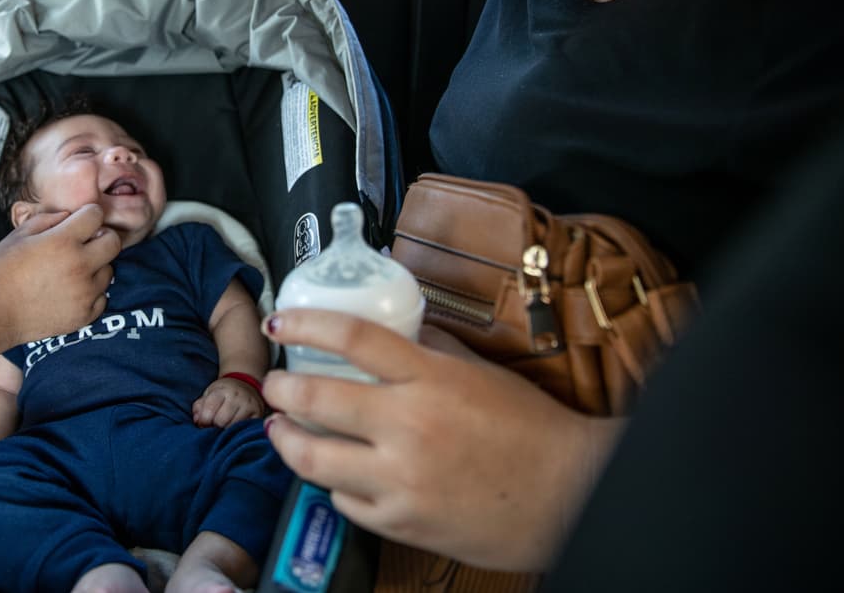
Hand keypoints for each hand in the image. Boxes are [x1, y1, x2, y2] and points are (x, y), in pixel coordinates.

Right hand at [0, 205, 118, 345]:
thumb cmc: (1, 270)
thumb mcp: (19, 234)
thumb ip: (49, 219)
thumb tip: (70, 217)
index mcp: (63, 241)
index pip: (96, 215)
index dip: (88, 214)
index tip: (81, 221)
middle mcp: (80, 266)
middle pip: (114, 242)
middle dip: (102, 238)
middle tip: (85, 244)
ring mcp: (85, 293)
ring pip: (109, 271)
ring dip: (96, 267)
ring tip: (72, 272)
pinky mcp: (85, 315)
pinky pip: (102, 298)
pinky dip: (91, 293)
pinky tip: (71, 292)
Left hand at [193, 376, 265, 426]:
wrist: (246, 386)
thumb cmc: (223, 393)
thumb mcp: (209, 394)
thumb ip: (199, 407)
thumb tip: (197, 420)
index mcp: (222, 390)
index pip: (209, 410)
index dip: (203, 421)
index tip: (204, 423)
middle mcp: (236, 396)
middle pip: (220, 421)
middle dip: (215, 426)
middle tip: (215, 425)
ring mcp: (249, 405)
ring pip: (233, 427)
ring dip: (226, 430)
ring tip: (225, 426)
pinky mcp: (258, 414)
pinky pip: (245, 428)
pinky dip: (238, 430)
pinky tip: (235, 427)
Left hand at [259, 310, 620, 570]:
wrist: (569, 495)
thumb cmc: (531, 430)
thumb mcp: (479, 373)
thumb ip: (430, 348)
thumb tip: (393, 326)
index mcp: (431, 379)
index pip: (351, 337)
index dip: (306, 324)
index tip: (280, 321)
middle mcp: (409, 426)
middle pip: (316, 397)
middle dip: (280, 388)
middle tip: (273, 384)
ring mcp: (401, 479)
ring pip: (314, 458)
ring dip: (286, 439)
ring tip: (280, 428)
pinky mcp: (401, 522)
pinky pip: (343, 500)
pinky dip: (333, 483)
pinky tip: (334, 472)